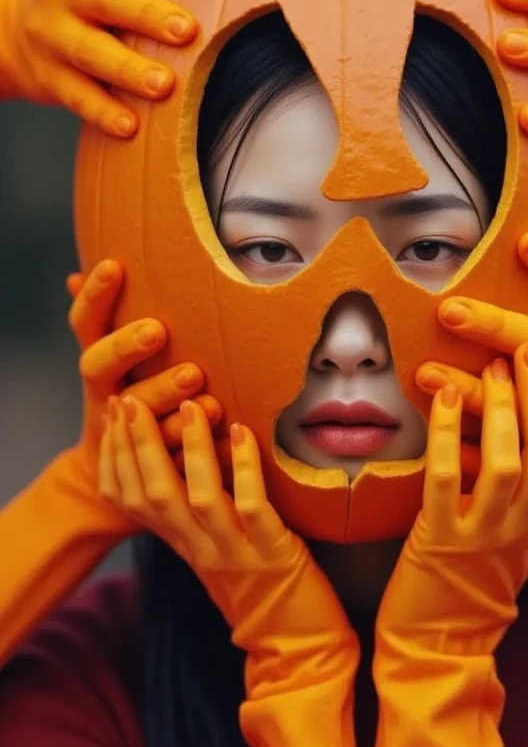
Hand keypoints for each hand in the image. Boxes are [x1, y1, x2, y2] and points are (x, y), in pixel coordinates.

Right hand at [1, 0, 210, 135]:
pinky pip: (76, 97)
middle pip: (108, 0)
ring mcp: (54, 37)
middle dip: (147, 15)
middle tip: (187, 32)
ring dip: (128, 69)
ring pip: (91, 52)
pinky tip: (132, 128)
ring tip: (164, 86)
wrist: (13, 31)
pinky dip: (103, 112)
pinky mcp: (48, 79)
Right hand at [67, 261, 221, 533]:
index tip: (114, 265)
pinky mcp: (148, 466)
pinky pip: (174, 455)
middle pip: (98, 366)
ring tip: (205, 390)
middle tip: (156, 330)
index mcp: (98, 364)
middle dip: (125, 347)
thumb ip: (106, 321)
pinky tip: (232, 434)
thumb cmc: (128, 400)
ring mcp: (122, 431)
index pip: (85, 323)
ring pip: (136, 414)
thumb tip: (76, 276)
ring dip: (164, 398)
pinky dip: (205, 445)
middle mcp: (104, 393)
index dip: (95, 297)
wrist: (114, 481)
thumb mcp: (114, 360)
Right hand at [99, 395, 354, 657]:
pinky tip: (243, 434)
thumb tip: (182, 460)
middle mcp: (199, 549)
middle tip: (133, 400)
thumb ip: (195, 514)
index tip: (115, 414)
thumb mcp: (214, 550)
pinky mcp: (272, 555)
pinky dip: (245, 469)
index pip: (131, 500)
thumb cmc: (259, 590)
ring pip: (199, 498)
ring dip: (191, 449)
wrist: (295, 646)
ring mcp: (234, 552)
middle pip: (154, 493)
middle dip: (139, 444)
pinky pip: (252, 507)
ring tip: (189, 407)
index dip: (118, 456)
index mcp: (181, 545)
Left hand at [380, 345, 527, 655]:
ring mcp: (489, 535)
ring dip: (507, 409)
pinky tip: (446, 398)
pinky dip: (448, 433)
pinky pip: (448, 479)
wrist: (442, 637)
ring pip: (512, 464)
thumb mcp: (522, 525)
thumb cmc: (477, 570)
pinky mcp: (444, 541)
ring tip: (497, 365)